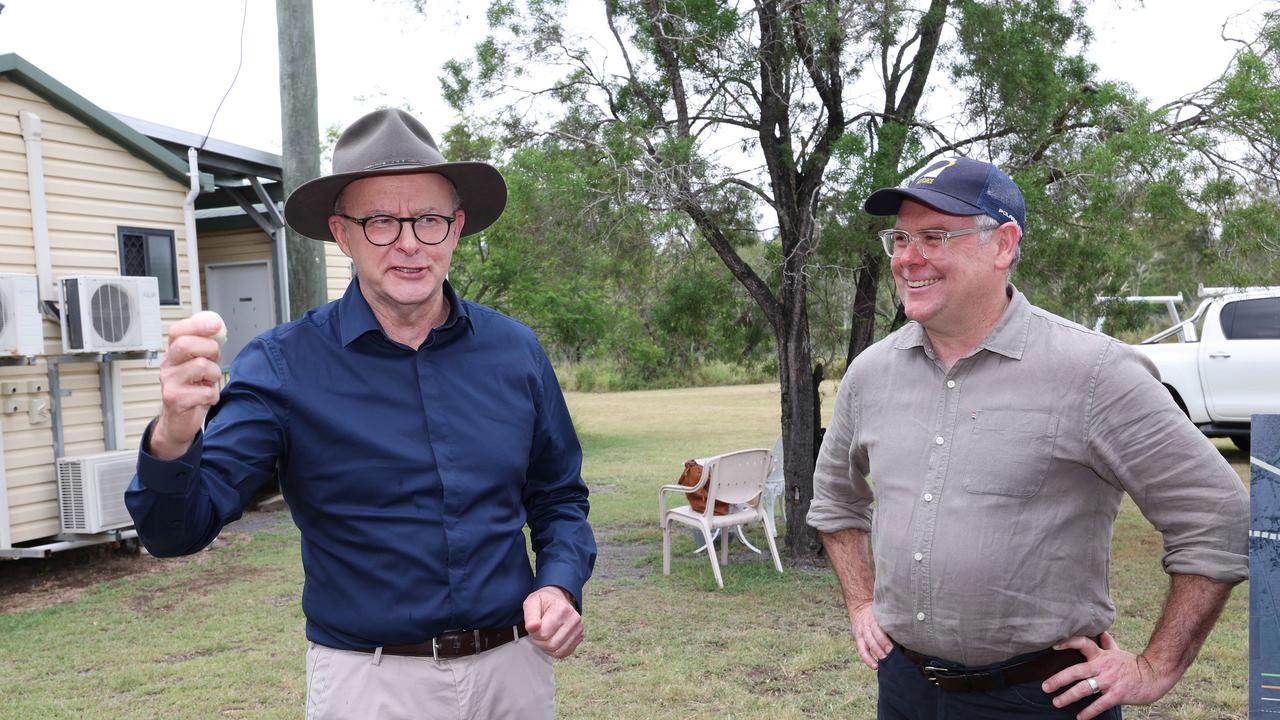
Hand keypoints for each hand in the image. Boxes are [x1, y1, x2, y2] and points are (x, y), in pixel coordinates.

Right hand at [152, 314, 224, 459]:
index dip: (197, 324)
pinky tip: (205, 398)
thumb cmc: (191, 390)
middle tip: (214, 360)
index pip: (177, 331)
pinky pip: (206, 392)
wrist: (178, 421)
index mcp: (173, 354)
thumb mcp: (198, 365)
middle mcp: (167, 365)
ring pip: (201, 366)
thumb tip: (217, 328)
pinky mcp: (175, 399)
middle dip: (210, 349)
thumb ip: (206, 347)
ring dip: (214, 375)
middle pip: (186, 345)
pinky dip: (212, 396)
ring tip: (208, 383)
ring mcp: (169, 382)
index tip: (216, 325)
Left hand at [523, 586, 582, 658]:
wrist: (555, 600)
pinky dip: (554, 651)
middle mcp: (574, 619)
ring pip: (558, 651)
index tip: (533, 626)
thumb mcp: (532, 603)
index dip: (534, 633)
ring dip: (546, 647)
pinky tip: (551, 640)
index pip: (544, 634)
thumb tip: (532, 627)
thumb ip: (530, 616)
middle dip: (539, 642)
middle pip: (552, 644)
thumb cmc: (543, 602)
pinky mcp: (579, 637)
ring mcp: (578, 629)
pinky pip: (564, 653)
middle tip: (537, 632)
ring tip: (544, 635)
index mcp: (562, 609)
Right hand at [850, 601, 891, 669]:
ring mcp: (862, 632)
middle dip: (883, 645)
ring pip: (869, 643)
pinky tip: (875, 666)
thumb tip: (907, 630)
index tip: (895, 644)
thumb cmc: (876, 613)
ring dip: (877, 652)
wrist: (859, 607)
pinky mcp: (858, 639)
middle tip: (892, 653)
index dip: (886, 636)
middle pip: (875, 635)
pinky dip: (868, 660)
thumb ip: (891, 621)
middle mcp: (868, 625)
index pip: (880, 627)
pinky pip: (862, 651)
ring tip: (885, 660)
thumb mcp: (883, 613)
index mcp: (875, 617)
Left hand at [1042, 632, 1176, 719]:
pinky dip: (1089, 712)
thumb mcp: (1118, 651)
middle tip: (1045, 687)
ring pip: (1084, 689)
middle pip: (1076, 672)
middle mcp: (1102, 667)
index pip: (1082, 644)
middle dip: (1058, 680)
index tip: (1054, 646)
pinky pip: (1099, 704)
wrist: (1155, 675)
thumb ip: (1107, 643)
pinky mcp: (1117, 695)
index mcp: (1101, 655)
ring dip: (1068, 697)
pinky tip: (1080, 718)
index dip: (1068, 643)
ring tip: (1056, 702)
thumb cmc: (1133, 664)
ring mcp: (1109, 681)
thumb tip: (1101, 632)